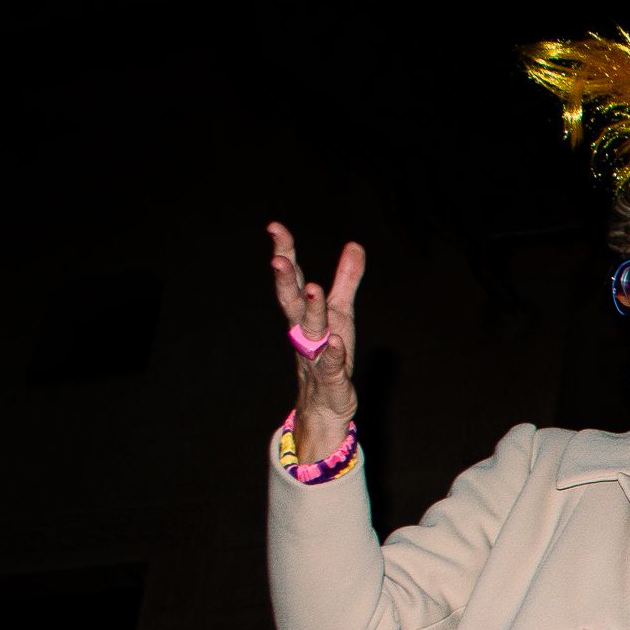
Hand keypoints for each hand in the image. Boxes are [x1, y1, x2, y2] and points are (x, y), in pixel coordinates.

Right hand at [268, 222, 364, 464]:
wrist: (327, 402)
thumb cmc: (330, 353)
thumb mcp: (342, 312)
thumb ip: (347, 279)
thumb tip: (355, 244)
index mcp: (305, 312)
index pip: (292, 279)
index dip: (284, 253)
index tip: (274, 227)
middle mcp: (305, 331)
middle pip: (291, 302)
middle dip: (286, 281)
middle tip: (278, 259)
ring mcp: (316, 354)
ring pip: (310, 331)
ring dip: (311, 311)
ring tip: (313, 289)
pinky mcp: (331, 377)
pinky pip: (330, 364)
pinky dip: (332, 353)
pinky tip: (336, 342)